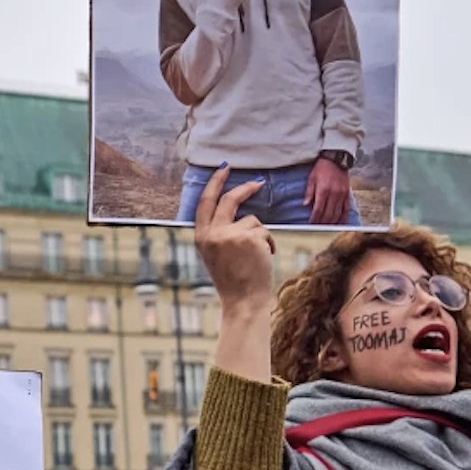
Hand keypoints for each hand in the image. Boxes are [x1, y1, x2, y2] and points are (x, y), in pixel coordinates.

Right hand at [193, 166, 272, 308]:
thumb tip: (236, 209)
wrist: (243, 300)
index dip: (215, 183)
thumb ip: (219, 232)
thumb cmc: (234, 280)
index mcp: (201, 237)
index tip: (223, 169)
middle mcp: (212, 234)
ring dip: (260, 235)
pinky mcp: (248, 237)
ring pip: (252, 220)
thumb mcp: (216, 254)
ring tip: (257, 256)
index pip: (205, 202)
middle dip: (244, 188)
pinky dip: (269, 243)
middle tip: (257, 182)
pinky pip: (264, 231)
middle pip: (228, 200)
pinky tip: (264, 258)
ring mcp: (229, 235)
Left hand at [305, 156, 352, 226]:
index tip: (311, 224)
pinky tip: (340, 224)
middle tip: (318, 229)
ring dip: (332, 222)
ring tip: (327, 228)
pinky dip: (343, 218)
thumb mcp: (312, 178)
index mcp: (323, 190)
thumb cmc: (322, 168)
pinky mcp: (347, 194)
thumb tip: (305, 204)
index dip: (315, 219)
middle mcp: (333, 194)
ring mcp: (342, 195)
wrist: (336, 159)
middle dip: (322, 223)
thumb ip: (309, 192)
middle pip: (328, 213)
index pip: (318, 209)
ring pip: (337, 213)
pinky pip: (346, 209)